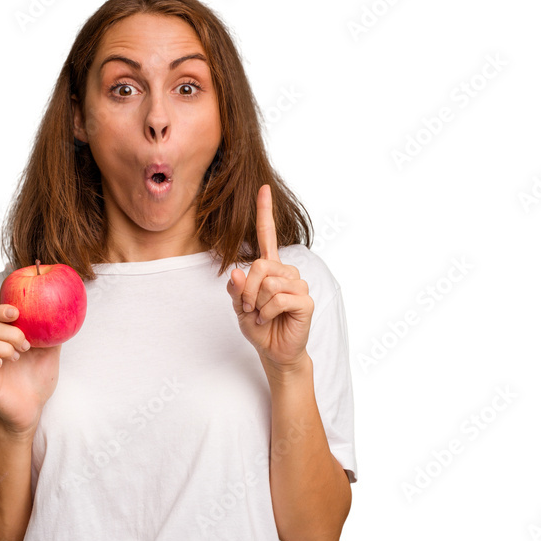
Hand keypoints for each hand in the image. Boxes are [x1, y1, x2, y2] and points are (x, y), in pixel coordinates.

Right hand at [0, 304, 60, 436]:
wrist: (34, 407)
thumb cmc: (38, 378)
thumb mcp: (51, 353)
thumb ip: (53, 334)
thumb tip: (62, 315)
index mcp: (4, 337)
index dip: (0, 310)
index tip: (17, 314)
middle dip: (9, 332)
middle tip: (26, 346)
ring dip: (0, 347)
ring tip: (17, 358)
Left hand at [227, 184, 313, 373]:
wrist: (275, 351)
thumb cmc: (259, 326)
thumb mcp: (239, 308)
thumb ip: (236, 291)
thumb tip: (236, 273)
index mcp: (270, 268)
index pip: (268, 235)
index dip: (265, 212)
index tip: (263, 188)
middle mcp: (286, 272)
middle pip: (259, 266)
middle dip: (247, 290)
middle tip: (249, 308)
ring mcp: (298, 285)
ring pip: (267, 283)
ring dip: (257, 304)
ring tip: (261, 314)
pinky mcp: (305, 301)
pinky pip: (278, 298)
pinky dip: (267, 312)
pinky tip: (270, 319)